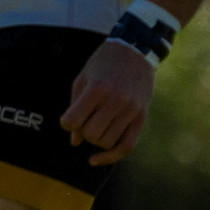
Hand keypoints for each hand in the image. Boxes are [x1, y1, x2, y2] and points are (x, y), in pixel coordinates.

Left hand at [61, 41, 155, 165]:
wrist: (136, 49)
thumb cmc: (103, 64)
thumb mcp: (83, 79)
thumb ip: (75, 109)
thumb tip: (74, 142)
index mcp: (98, 89)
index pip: (72, 121)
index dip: (67, 122)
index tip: (70, 117)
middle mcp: (116, 100)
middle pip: (90, 134)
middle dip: (82, 131)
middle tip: (86, 118)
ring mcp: (131, 110)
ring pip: (106, 142)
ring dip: (95, 139)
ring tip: (96, 124)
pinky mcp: (141, 116)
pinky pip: (126, 146)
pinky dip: (110, 157)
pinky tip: (95, 160)